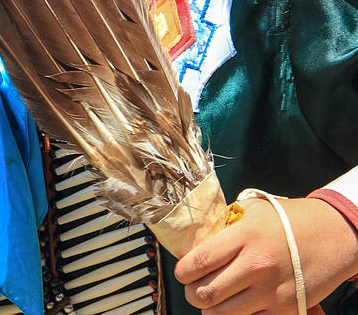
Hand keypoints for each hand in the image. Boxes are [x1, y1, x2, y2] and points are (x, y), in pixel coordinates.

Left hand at [174, 197, 357, 313]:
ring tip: (210, 298)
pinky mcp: (285, 309)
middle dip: (191, 293)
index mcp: (245, 236)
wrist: (332, 235)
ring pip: (223, 314)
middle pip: (207, 293)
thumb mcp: (254, 209)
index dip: (183, 270)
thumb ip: (227, 224)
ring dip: (210, 309)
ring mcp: (271, 291)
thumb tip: (199, 239)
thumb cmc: (291, 219)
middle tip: (192, 287)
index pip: (201, 260)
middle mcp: (257, 265)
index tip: (182, 271)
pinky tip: (236, 303)